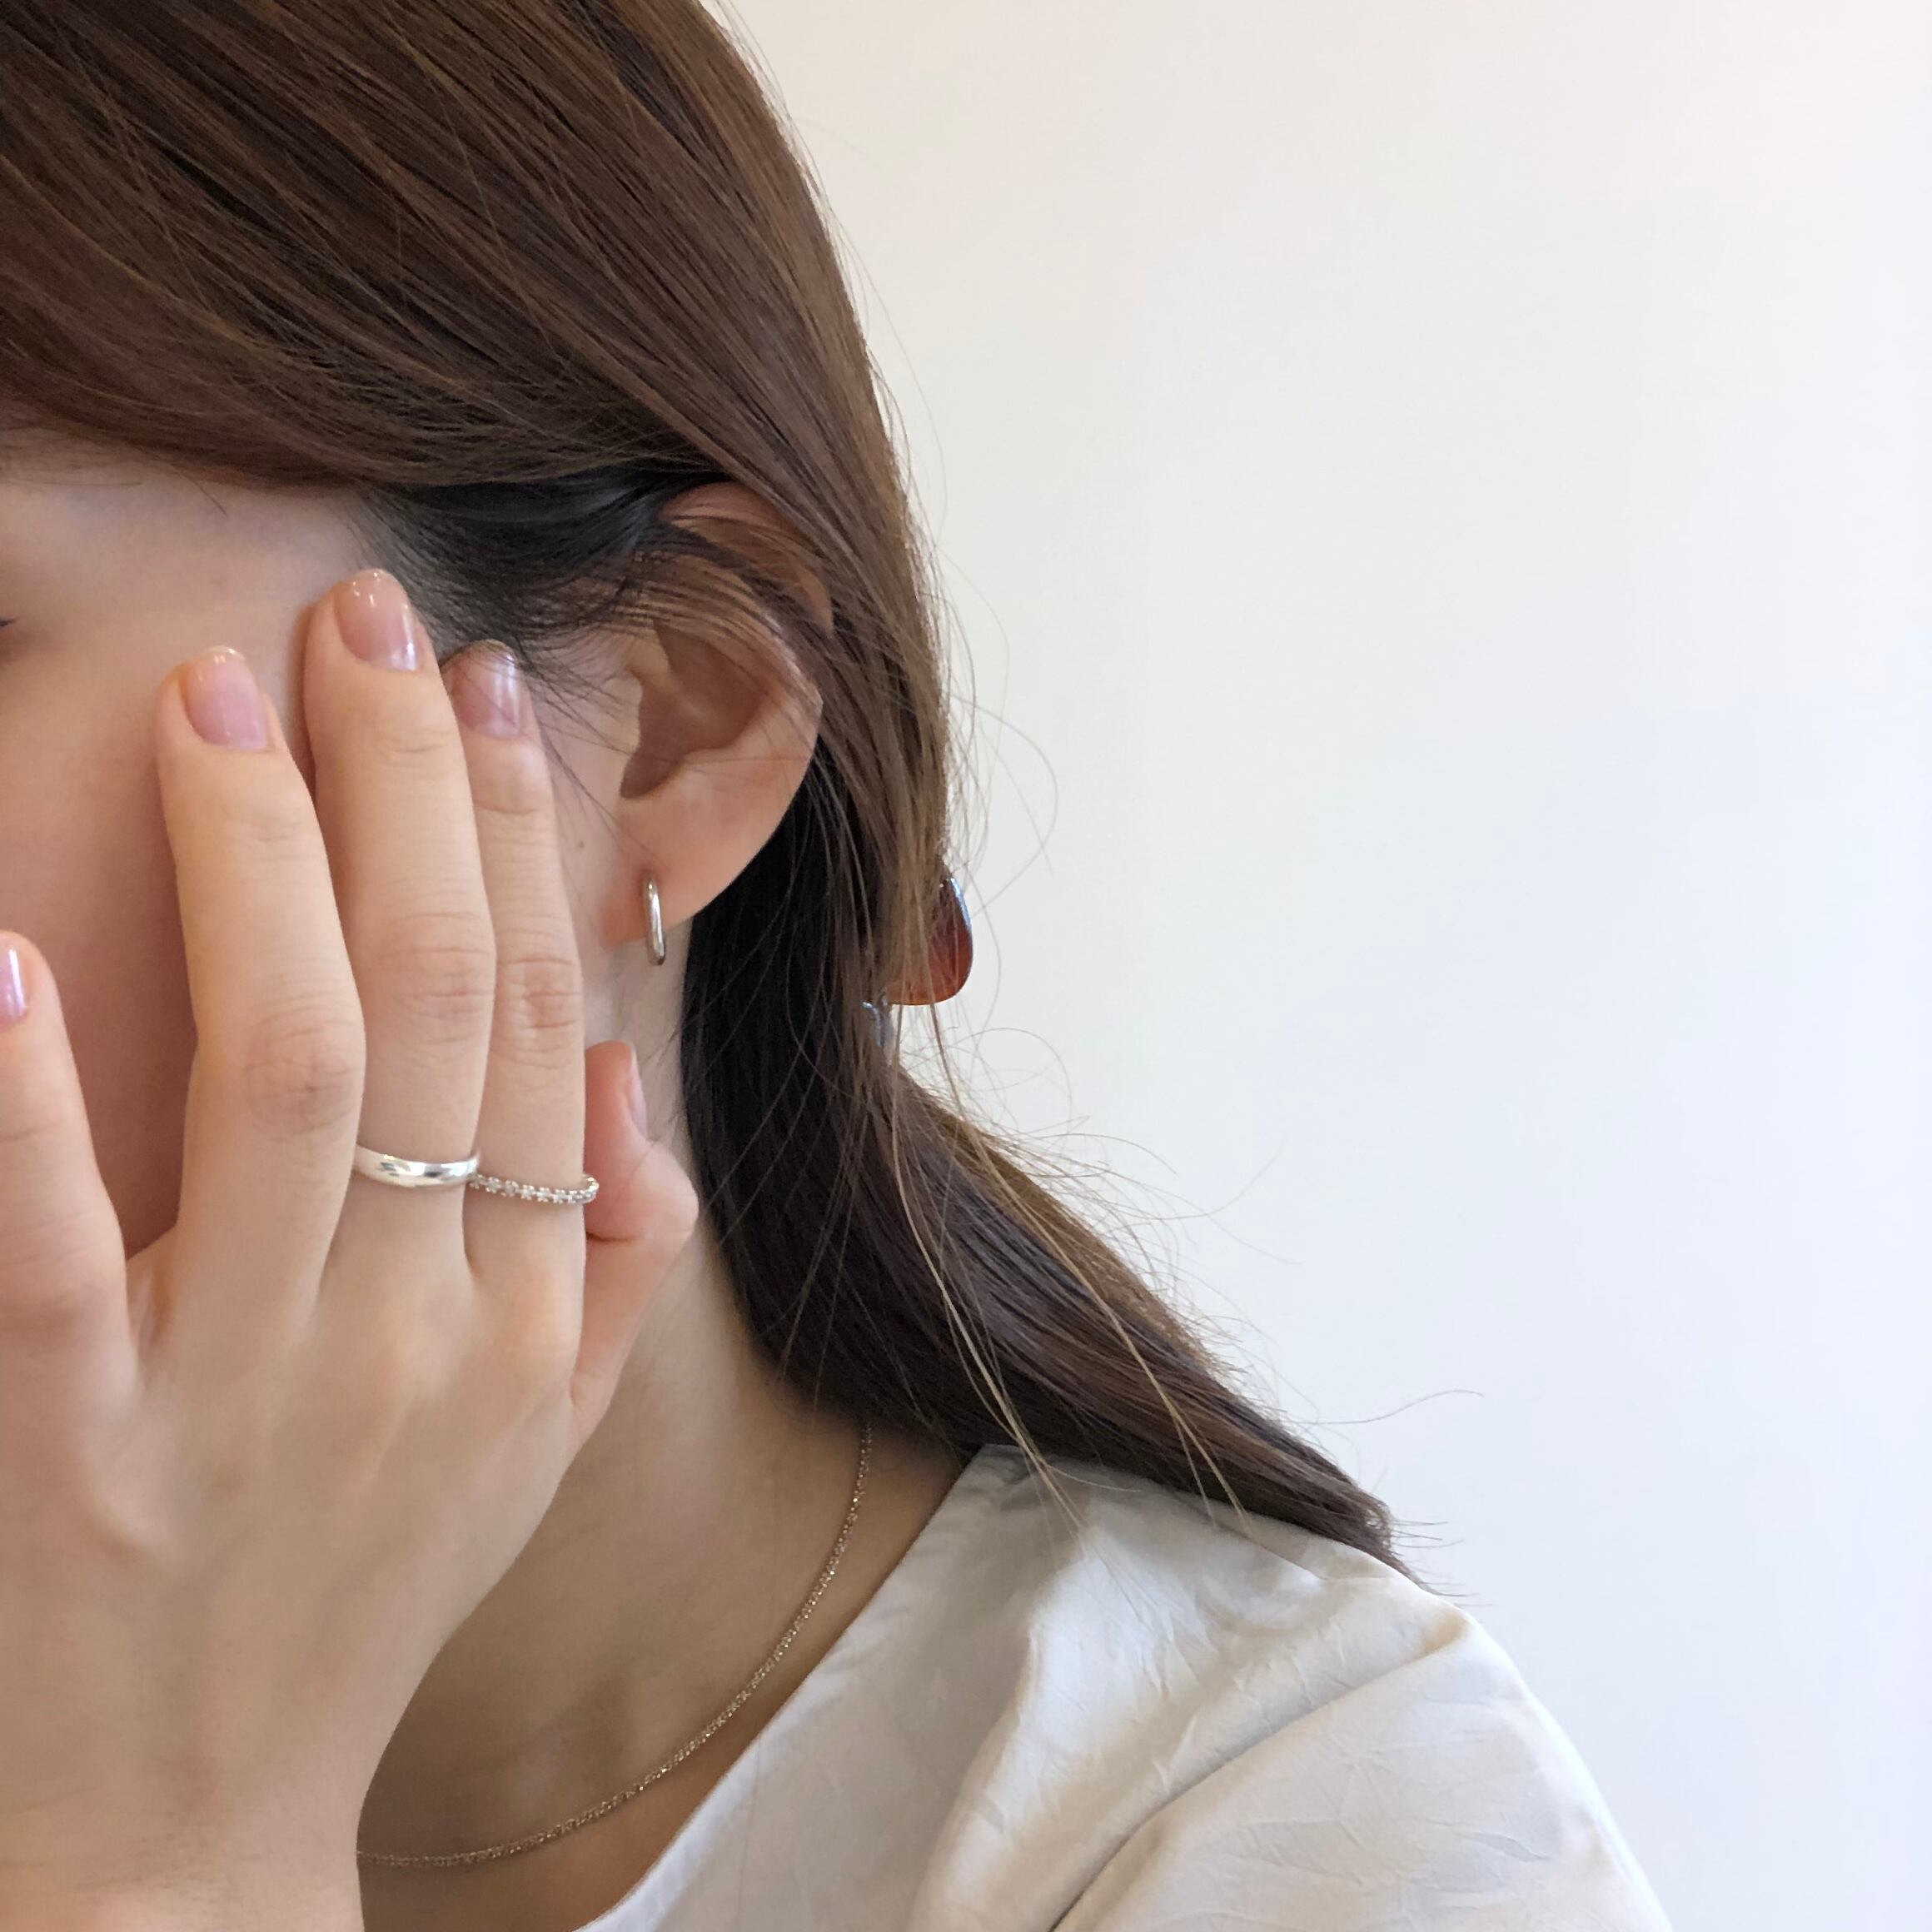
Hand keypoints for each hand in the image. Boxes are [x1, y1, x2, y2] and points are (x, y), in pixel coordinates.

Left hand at [0, 572, 697, 1926]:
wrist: (186, 1849)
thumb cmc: (360, 1608)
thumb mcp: (539, 1452)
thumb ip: (618, 1271)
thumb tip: (631, 1092)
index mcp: (523, 1320)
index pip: (540, 1019)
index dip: (517, 836)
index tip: (482, 690)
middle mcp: (414, 1335)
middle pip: (433, 1002)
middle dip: (407, 784)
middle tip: (361, 615)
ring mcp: (245, 1395)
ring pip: (285, 1075)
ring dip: (258, 861)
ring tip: (222, 693)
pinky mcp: (72, 1460)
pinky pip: (51, 1256)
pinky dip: (30, 1100)